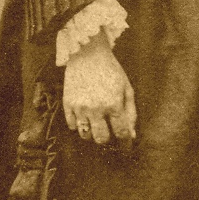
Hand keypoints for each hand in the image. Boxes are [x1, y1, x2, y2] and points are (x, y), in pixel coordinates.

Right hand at [63, 31, 136, 146]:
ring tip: (96, 127)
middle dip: (108, 140)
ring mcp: (80, 107)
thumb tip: (131, 135)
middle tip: (109, 134)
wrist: (88, 54)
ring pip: (85, 135)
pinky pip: (72, 126)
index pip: (121, 133)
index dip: (125, 142)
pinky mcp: (67, 104)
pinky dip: (79, 126)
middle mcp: (96, 108)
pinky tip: (85, 118)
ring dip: (92, 135)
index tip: (126, 145)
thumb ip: (131, 113)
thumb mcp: (127, 88)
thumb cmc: (111, 70)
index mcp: (114, 104)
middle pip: (102, 138)